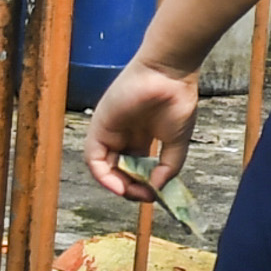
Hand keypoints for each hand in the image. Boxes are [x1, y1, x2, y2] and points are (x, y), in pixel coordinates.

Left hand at [83, 58, 201, 200]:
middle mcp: (122, 136)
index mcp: (140, 138)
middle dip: (129, 188)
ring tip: (132, 193)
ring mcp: (110, 132)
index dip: (142, 185)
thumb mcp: (177, 142)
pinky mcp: (99, 127)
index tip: (155, 194)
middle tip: (144, 196)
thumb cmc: (176, 100)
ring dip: (115, 186)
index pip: (134, 170)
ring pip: (103, 169)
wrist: (170, 75)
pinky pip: (93, 159)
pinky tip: (119, 185)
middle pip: (117, 172)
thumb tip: (156, 189)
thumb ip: (167, 168)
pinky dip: (103, 176)